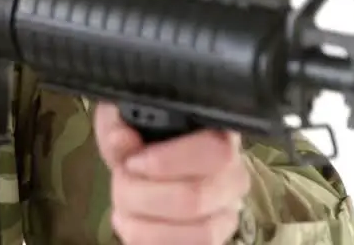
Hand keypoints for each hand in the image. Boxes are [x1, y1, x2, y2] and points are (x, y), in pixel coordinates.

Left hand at [95, 103, 249, 244]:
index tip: (133, 162)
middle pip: (195, 199)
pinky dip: (149, 241)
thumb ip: (120, 124)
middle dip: (142, 194)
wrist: (148, 171)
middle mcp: (233, 177)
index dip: (166, 161)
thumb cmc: (142, 141)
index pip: (216, 152)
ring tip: (125, 207)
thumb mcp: (125, 120)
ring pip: (198, 235)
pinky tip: (134, 224)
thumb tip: (121, 139)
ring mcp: (227, 214)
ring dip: (144, 225)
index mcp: (220, 136)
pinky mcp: (213, 241)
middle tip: (122, 183)